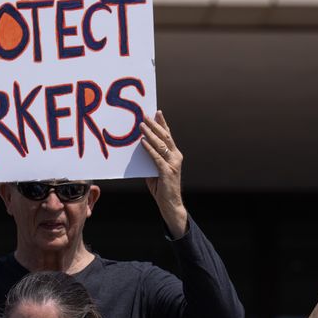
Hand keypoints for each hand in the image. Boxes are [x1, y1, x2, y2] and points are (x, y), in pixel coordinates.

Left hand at [140, 110, 187, 235]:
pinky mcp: (167, 172)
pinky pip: (156, 157)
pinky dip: (149, 149)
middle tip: (146, 115)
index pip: (168, 136)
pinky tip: (143, 142)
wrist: (170, 204)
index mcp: (175, 155)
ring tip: (141, 126)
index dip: (163, 123)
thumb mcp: (155, 170)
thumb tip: (140, 146)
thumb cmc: (162, 187)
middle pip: (165, 137)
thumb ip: (151, 158)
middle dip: (155, 125)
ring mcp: (173, 164)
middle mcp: (176, 157)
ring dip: (151, 134)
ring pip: (161, 145)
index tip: (157, 112)